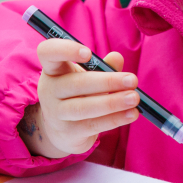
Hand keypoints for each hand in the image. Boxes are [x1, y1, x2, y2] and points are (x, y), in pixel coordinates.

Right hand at [17, 39, 139, 157]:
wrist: (62, 131)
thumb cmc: (77, 95)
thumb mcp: (87, 77)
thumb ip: (102, 66)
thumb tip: (117, 57)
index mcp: (53, 69)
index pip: (48, 52)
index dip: (65, 50)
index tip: (89, 53)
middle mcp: (49, 90)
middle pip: (76, 83)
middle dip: (107, 81)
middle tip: (132, 80)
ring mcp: (56, 113)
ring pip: (84, 107)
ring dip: (112, 102)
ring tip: (134, 98)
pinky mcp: (68, 133)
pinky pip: (92, 125)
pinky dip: (114, 119)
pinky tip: (131, 114)